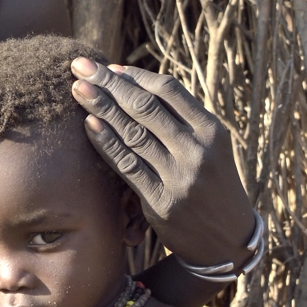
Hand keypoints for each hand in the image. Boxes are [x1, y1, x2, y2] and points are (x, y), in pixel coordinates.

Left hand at [70, 58, 255, 267]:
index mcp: (212, 130)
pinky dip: (107, 143)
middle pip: (145, 107)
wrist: (227, 240)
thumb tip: (135, 83)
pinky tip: (89, 125)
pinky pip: (128, 166)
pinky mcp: (162, 202)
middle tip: (80, 65)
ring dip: (101, 107)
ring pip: (133, 133)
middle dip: (109, 83)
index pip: (168, 90)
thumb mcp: (211, 148)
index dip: (134, 76)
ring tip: (78, 89)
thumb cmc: (212, 184)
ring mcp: (180, 176)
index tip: (108, 67)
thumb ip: (182, 119)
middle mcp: (198, 150)